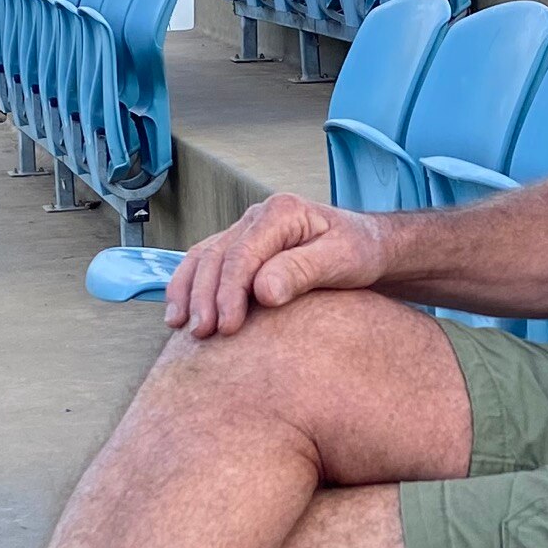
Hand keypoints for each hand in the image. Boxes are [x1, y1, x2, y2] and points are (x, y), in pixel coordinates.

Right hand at [162, 194, 389, 337]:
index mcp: (281, 212)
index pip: (242, 254)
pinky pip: (204, 264)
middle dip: (204, 297)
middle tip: (203, 335)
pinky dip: (188, 288)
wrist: (366, 246)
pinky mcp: (240, 249)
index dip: (229, 292)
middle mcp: (257, 217)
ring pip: (202, 259)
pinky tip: (181, 313)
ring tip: (182, 328)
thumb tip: (262, 291)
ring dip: (188, 293)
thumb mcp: (341, 260)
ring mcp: (245, 231)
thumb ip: (302, 271)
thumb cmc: (358, 251)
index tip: (227, 327)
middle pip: (216, 256)